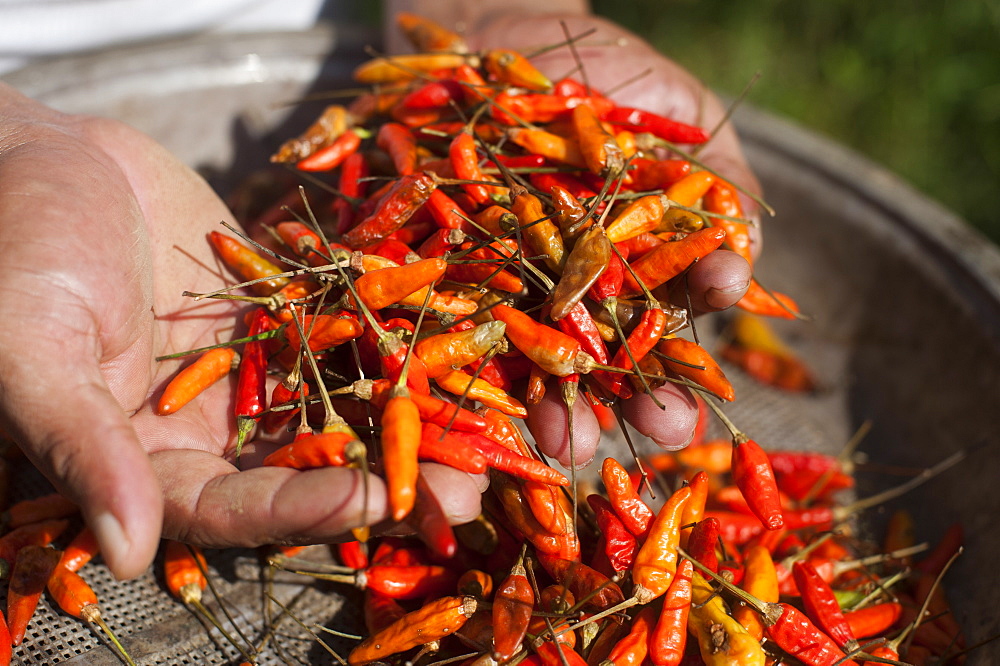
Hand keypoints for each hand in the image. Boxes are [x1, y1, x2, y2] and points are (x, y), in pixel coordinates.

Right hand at [0, 83, 481, 578]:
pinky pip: (342, 332)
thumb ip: (81, 446)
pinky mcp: (279, 313)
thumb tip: (120, 552)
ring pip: (341, 406)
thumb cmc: (8, 251)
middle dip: (387, 480)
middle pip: (308, 471)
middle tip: (466, 492)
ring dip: (411, 422)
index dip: (303, 510)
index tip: (373, 500)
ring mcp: (250, 370)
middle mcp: (208, 429)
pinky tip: (457, 343)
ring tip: (487, 429)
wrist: (37, 157)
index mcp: (144, 462)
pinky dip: (394, 341)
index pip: (233, 508)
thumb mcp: (29, 350)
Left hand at [459, 12, 761, 465]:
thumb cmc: (605, 75)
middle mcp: (565, 299)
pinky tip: (466, 397)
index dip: (674, 386)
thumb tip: (741, 265)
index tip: (686, 415)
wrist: (501, 36)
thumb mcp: (676, 119)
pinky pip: (444, 321)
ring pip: (517, 365)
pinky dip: (453, 361)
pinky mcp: (437, 272)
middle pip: (587, 372)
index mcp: (631, 278)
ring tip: (559, 437)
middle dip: (610, 413)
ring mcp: (498, 290)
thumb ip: (716, 186)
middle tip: (615, 440)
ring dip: (540, 409)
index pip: (658, 347)